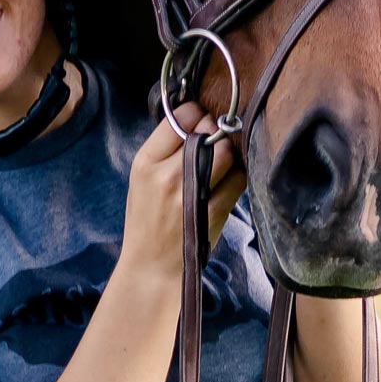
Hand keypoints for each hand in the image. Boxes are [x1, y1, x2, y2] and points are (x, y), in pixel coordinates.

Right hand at [116, 103, 246, 284]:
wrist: (152, 266)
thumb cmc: (147, 219)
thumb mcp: (142, 179)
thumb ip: (165, 150)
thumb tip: (199, 120)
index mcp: (145, 162)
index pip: (180, 118)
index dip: (196, 115)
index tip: (200, 122)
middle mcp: (167, 175)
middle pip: (208, 131)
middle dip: (216, 133)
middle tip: (214, 142)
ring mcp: (191, 194)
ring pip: (226, 152)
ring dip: (229, 153)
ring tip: (221, 162)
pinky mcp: (213, 211)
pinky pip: (238, 178)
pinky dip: (238, 174)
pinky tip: (228, 180)